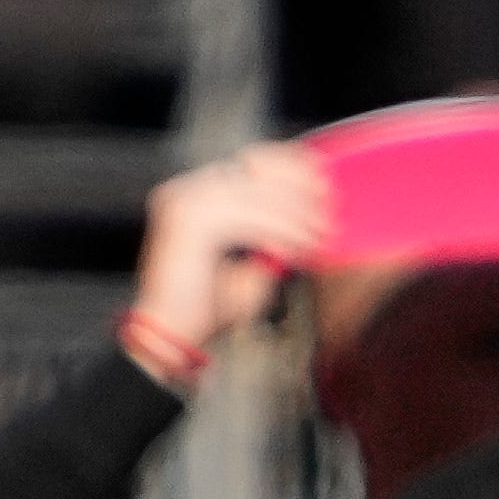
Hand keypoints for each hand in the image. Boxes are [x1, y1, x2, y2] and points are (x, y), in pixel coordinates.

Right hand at [126, 144, 330, 381]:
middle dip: (296, 189)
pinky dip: (276, 231)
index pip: (248, 162)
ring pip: (255, 196)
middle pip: (253, 171)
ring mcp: (182, 203)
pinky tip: (294, 247)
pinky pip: (246, 218)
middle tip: (327, 207)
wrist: (172, 337)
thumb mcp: (249, 259)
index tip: (319, 177)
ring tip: (316, 234)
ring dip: (291, 214)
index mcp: (193, 193)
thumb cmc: (207, 305)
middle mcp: (184, 191)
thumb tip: (309, 212)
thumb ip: (271, 231)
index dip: (288, 165)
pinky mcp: (188, 222)